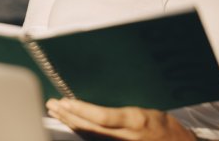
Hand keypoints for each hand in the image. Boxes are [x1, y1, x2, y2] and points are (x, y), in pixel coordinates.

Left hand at [46, 98, 195, 140]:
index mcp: (136, 120)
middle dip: (68, 115)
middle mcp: (126, 136)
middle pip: (89, 127)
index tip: (65, 100)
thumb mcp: (149, 106)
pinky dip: (79, 131)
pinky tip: (70, 123)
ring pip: (88, 135)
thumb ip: (126, 100)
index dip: (81, 110)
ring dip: (69, 123)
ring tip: (55, 111)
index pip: (102, 117)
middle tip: (52, 104)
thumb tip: (102, 83)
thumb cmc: (166, 124)